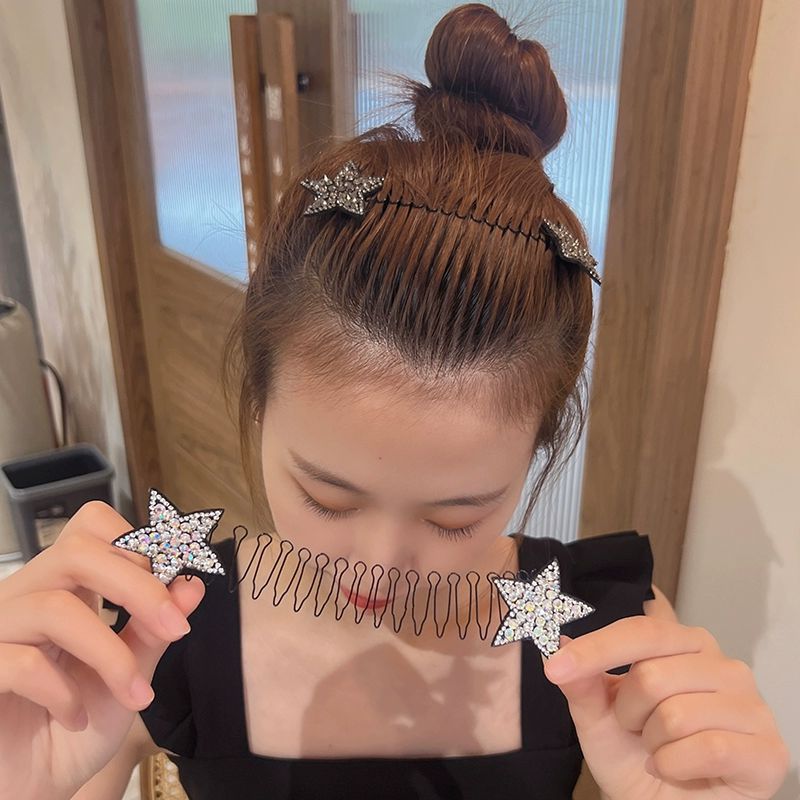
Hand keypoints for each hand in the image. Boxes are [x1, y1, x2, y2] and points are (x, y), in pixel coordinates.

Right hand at [0, 500, 206, 798]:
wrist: (30, 787)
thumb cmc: (77, 725)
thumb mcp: (128, 676)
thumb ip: (155, 630)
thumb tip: (192, 585)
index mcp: (65, 586)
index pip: (94, 526)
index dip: (141, 543)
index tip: (180, 580)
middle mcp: (26, 597)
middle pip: (77, 550)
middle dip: (138, 586)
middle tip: (177, 628)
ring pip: (54, 608)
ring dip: (110, 655)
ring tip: (136, 697)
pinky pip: (22, 662)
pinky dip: (63, 693)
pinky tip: (75, 717)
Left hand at [541, 617, 789, 799]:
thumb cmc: (636, 759)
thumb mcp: (597, 720)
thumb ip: (582, 684)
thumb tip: (560, 643)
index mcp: (683, 644)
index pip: (640, 630)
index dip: (596, 649)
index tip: (555, 668)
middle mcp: (723, 665)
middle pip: (652, 674)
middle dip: (629, 714)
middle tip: (639, 733)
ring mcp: (751, 705)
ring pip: (677, 714)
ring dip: (654, 745)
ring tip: (661, 752)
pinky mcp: (768, 749)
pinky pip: (709, 748)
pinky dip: (677, 767)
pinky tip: (682, 772)